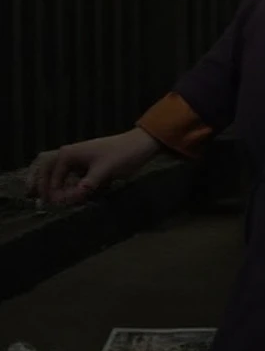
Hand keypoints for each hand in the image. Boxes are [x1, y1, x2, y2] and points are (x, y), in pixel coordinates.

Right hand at [26, 128, 162, 206]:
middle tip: (37, 200)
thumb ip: (87, 184)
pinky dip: (63, 184)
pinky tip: (66, 195)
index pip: (50, 176)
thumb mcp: (105, 170)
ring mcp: (76, 160)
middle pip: (44, 170)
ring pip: (54, 173)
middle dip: (39, 184)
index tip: (57, 205)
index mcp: (68, 154)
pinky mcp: (84, 166)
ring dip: (49, 184)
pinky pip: (67, 176)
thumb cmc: (123, 154)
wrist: (140, 145)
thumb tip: (72, 198)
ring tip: (47, 198)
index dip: (51, 192)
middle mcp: (68, 155)